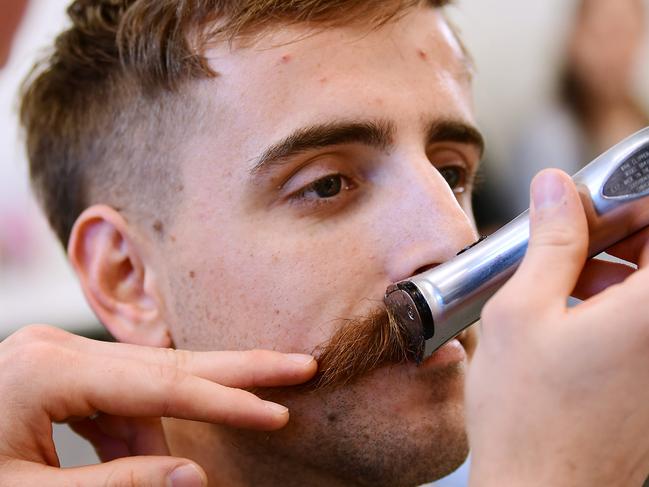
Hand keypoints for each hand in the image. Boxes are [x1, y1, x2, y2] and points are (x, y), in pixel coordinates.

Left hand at [0, 325, 315, 485]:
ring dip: (187, 420)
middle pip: (170, 361)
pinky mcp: (60, 373)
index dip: (225, 401)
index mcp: (46, 369)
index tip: (279, 410)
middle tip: (300, 363)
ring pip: (149, 384)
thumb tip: (194, 474)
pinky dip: (147, 430)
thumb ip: (116, 484)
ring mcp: (60, 356)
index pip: (160, 384)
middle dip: (239, 367)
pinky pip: (122, 400)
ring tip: (224, 435)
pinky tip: (159, 457)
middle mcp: (59, 348)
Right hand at [467, 169, 648, 485]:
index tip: (598, 198)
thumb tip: (556, 188)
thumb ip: (549, 242)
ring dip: (617, 266)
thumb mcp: (522, 311)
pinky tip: (572, 309)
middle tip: (570, 231)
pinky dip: (619, 301)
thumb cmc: (529, 419)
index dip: (634, 200)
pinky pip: (647, 321)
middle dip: (621, 230)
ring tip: (560, 276)